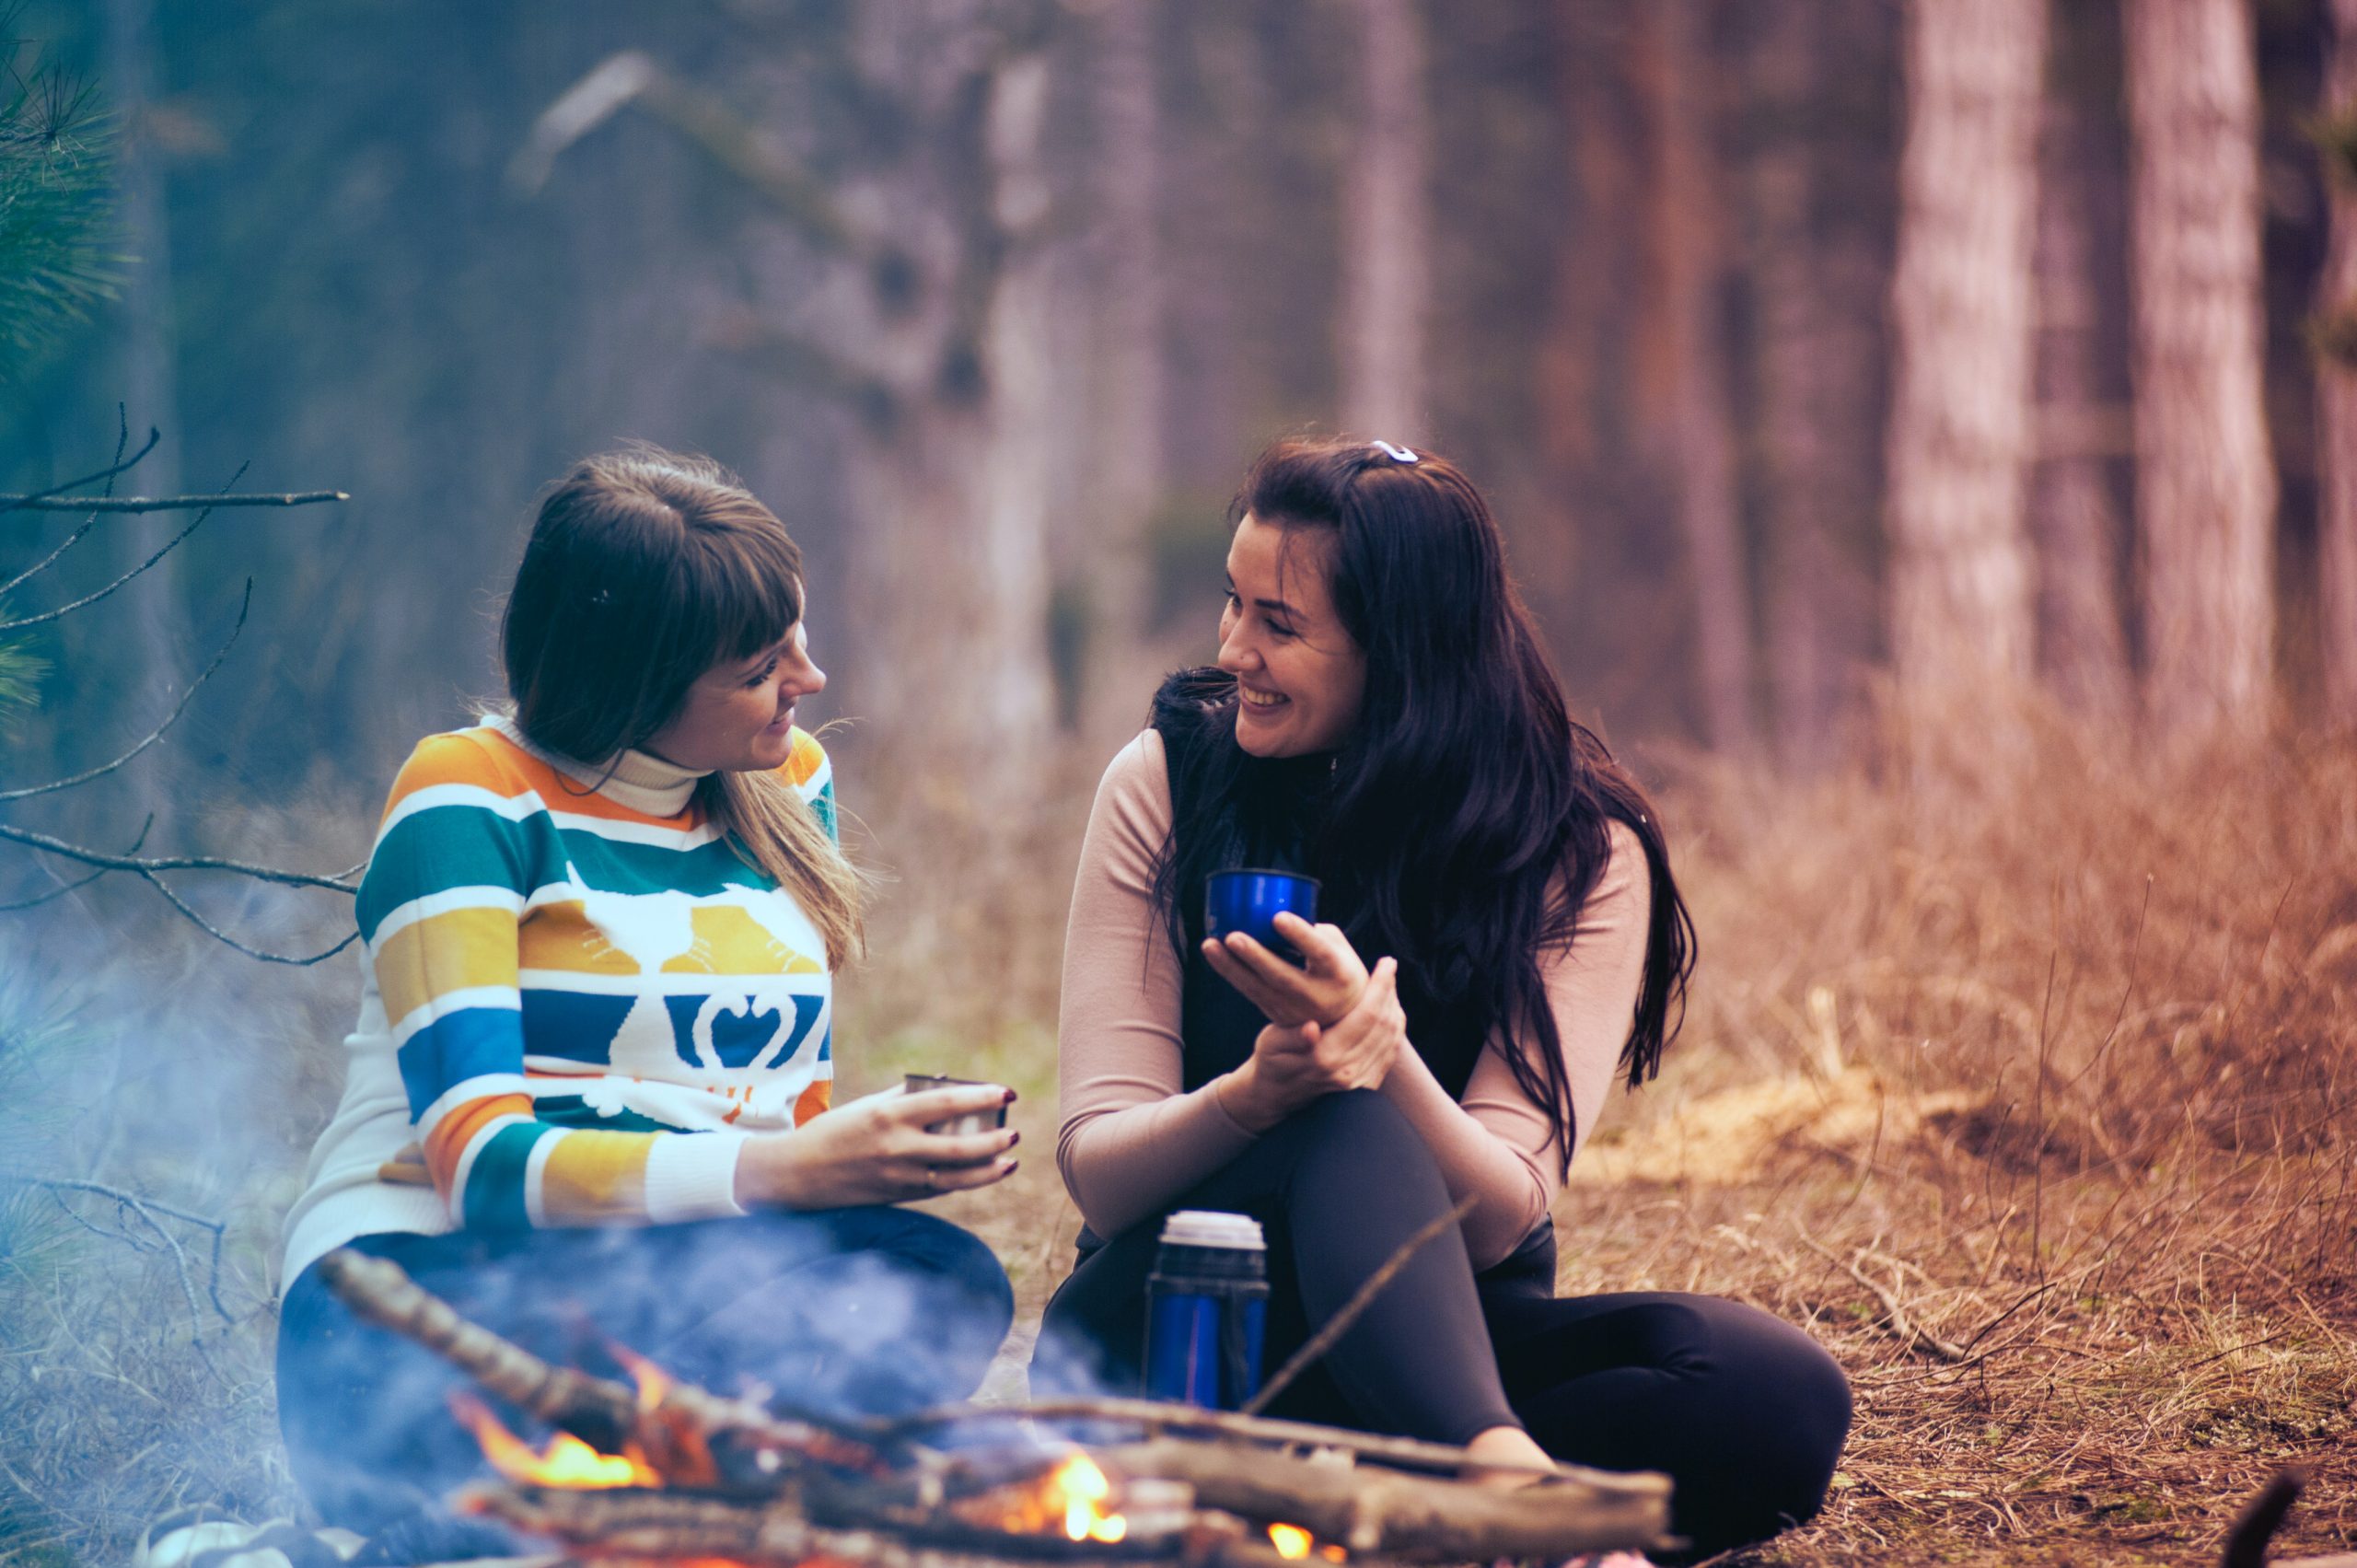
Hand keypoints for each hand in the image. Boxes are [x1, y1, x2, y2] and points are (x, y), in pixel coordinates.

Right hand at [735, 1082, 1018, 1209]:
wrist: (798, 1174)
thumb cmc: (835, 1131)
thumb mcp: (868, 1106)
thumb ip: (906, 1098)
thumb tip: (947, 1087)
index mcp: (889, 1115)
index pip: (947, 1103)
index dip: (982, 1097)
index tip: (1008, 1092)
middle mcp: (897, 1147)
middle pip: (959, 1147)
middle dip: (994, 1140)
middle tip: (1014, 1132)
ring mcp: (898, 1176)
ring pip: (955, 1177)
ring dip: (988, 1170)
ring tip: (1011, 1161)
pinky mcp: (898, 1197)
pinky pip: (939, 1189)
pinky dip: (964, 1182)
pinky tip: (984, 1174)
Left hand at [1200, 912, 1368, 1027]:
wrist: (1344, 1017)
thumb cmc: (1339, 969)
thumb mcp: (1339, 948)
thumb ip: (1314, 930)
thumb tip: (1278, 911)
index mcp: (1339, 973)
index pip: (1319, 953)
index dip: (1300, 935)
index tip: (1278, 917)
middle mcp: (1317, 996)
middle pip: (1282, 976)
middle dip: (1255, 957)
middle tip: (1232, 937)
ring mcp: (1294, 1010)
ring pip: (1258, 988)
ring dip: (1230, 967)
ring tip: (1210, 945)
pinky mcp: (1276, 1014)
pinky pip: (1250, 992)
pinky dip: (1230, 973)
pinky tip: (1214, 954)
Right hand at [1215, 957, 1406, 1131]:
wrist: (1276, 1095)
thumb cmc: (1271, 1060)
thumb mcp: (1272, 1043)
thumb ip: (1292, 1037)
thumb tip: (1311, 1029)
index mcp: (1325, 1057)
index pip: (1366, 1016)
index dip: (1380, 987)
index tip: (1387, 963)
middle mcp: (1347, 1072)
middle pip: (1383, 1024)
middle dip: (1390, 992)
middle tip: (1389, 966)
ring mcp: (1359, 1082)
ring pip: (1391, 1038)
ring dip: (1394, 1007)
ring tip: (1389, 984)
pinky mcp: (1366, 1086)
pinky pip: (1391, 1052)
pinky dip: (1395, 1028)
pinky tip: (1390, 1010)